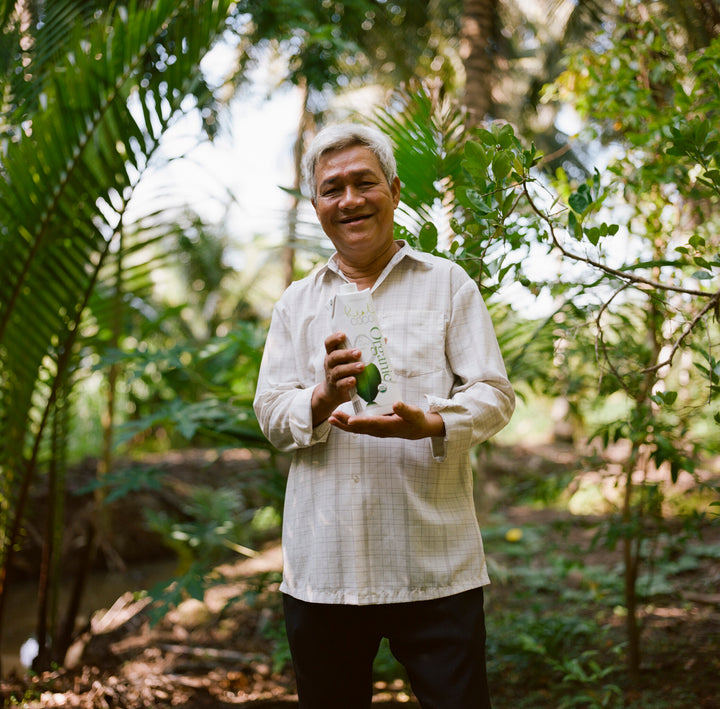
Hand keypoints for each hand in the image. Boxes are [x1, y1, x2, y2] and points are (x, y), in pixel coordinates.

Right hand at [311, 332, 363, 424]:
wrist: (334, 393)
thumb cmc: (346, 371)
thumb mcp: (349, 360)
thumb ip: (363, 350)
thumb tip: (383, 339)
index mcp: (333, 353)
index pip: (329, 343)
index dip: (334, 338)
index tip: (343, 335)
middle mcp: (330, 363)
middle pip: (334, 356)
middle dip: (346, 354)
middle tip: (358, 352)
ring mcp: (332, 376)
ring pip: (338, 370)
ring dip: (350, 368)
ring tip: (362, 366)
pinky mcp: (337, 387)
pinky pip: (341, 384)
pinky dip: (347, 382)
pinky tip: (354, 380)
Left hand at [329, 401, 444, 439]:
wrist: (417, 429)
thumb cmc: (415, 419)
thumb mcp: (413, 413)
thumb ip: (405, 409)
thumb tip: (396, 404)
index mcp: (388, 425)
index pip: (372, 423)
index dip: (360, 422)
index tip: (350, 420)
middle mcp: (379, 430)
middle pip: (359, 428)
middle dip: (344, 423)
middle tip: (332, 416)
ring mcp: (376, 431)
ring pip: (357, 429)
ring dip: (343, 424)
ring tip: (331, 418)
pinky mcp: (375, 428)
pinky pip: (359, 427)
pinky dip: (349, 424)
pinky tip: (342, 418)